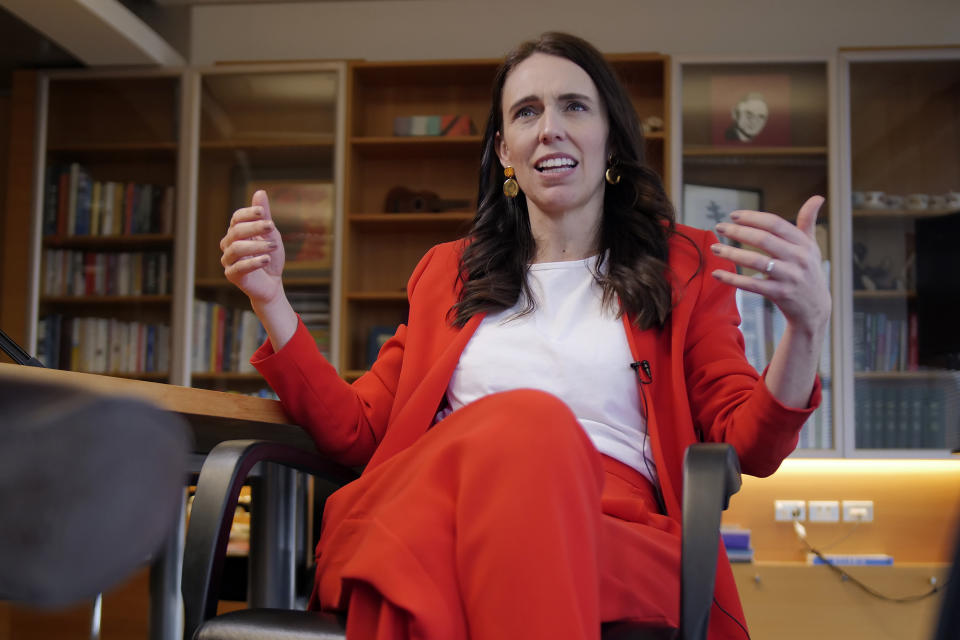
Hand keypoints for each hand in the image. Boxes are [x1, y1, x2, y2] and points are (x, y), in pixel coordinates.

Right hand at [220, 190, 285, 305]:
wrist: (272, 283)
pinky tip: (267, 259)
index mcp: (236, 232)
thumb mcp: (271, 234)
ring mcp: (228, 260)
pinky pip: (239, 267)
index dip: (248, 213)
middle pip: (236, 231)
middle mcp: (228, 244)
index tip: (263, 212)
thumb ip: (264, 216)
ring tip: (274, 246)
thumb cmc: (270, 256)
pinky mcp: (231, 275)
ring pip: (236, 248)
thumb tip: (260, 192)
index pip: (237, 218)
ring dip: (257, 245)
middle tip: (271, 227)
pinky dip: (254, 262)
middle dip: (255, 227)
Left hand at [710, 195, 830, 335]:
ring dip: (731, 253)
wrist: (814, 309)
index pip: (775, 224)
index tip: (733, 215)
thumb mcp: (811, 247)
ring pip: (756, 261)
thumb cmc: (808, 271)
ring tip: (714, 248)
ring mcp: (789, 277)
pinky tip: (716, 273)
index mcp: (803, 243)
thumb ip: (808, 222)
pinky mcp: (780, 294)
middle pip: (763, 240)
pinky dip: (733, 279)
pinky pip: (752, 284)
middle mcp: (798, 258)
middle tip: (719, 227)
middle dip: (738, 231)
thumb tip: (817, 197)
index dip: (753, 218)